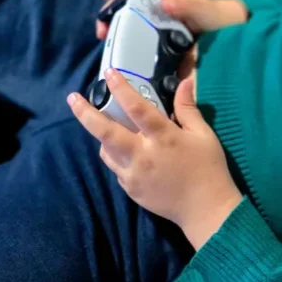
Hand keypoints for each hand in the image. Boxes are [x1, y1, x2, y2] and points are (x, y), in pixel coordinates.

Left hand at [68, 68, 242, 249]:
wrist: (205, 208)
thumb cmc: (208, 168)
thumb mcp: (204, 135)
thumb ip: (188, 108)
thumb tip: (185, 82)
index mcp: (163, 138)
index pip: (137, 108)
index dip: (121, 89)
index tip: (109, 73)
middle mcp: (142, 155)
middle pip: (105, 132)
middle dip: (86, 114)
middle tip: (72, 98)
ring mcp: (133, 174)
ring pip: (105, 150)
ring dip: (102, 136)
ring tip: (105, 126)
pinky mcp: (130, 189)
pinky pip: (116, 167)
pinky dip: (116, 155)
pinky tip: (126, 152)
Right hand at [95, 0, 247, 39]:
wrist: (227, 34)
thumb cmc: (215, 14)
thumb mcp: (204, 8)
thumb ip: (189, 5)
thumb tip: (166, 3)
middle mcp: (152, 6)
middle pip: (121, 4)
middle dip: (107, 14)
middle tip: (102, 32)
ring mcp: (153, 24)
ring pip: (126, 25)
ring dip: (114, 34)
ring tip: (109, 47)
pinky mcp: (156, 41)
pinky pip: (138, 43)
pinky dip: (128, 50)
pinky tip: (125, 61)